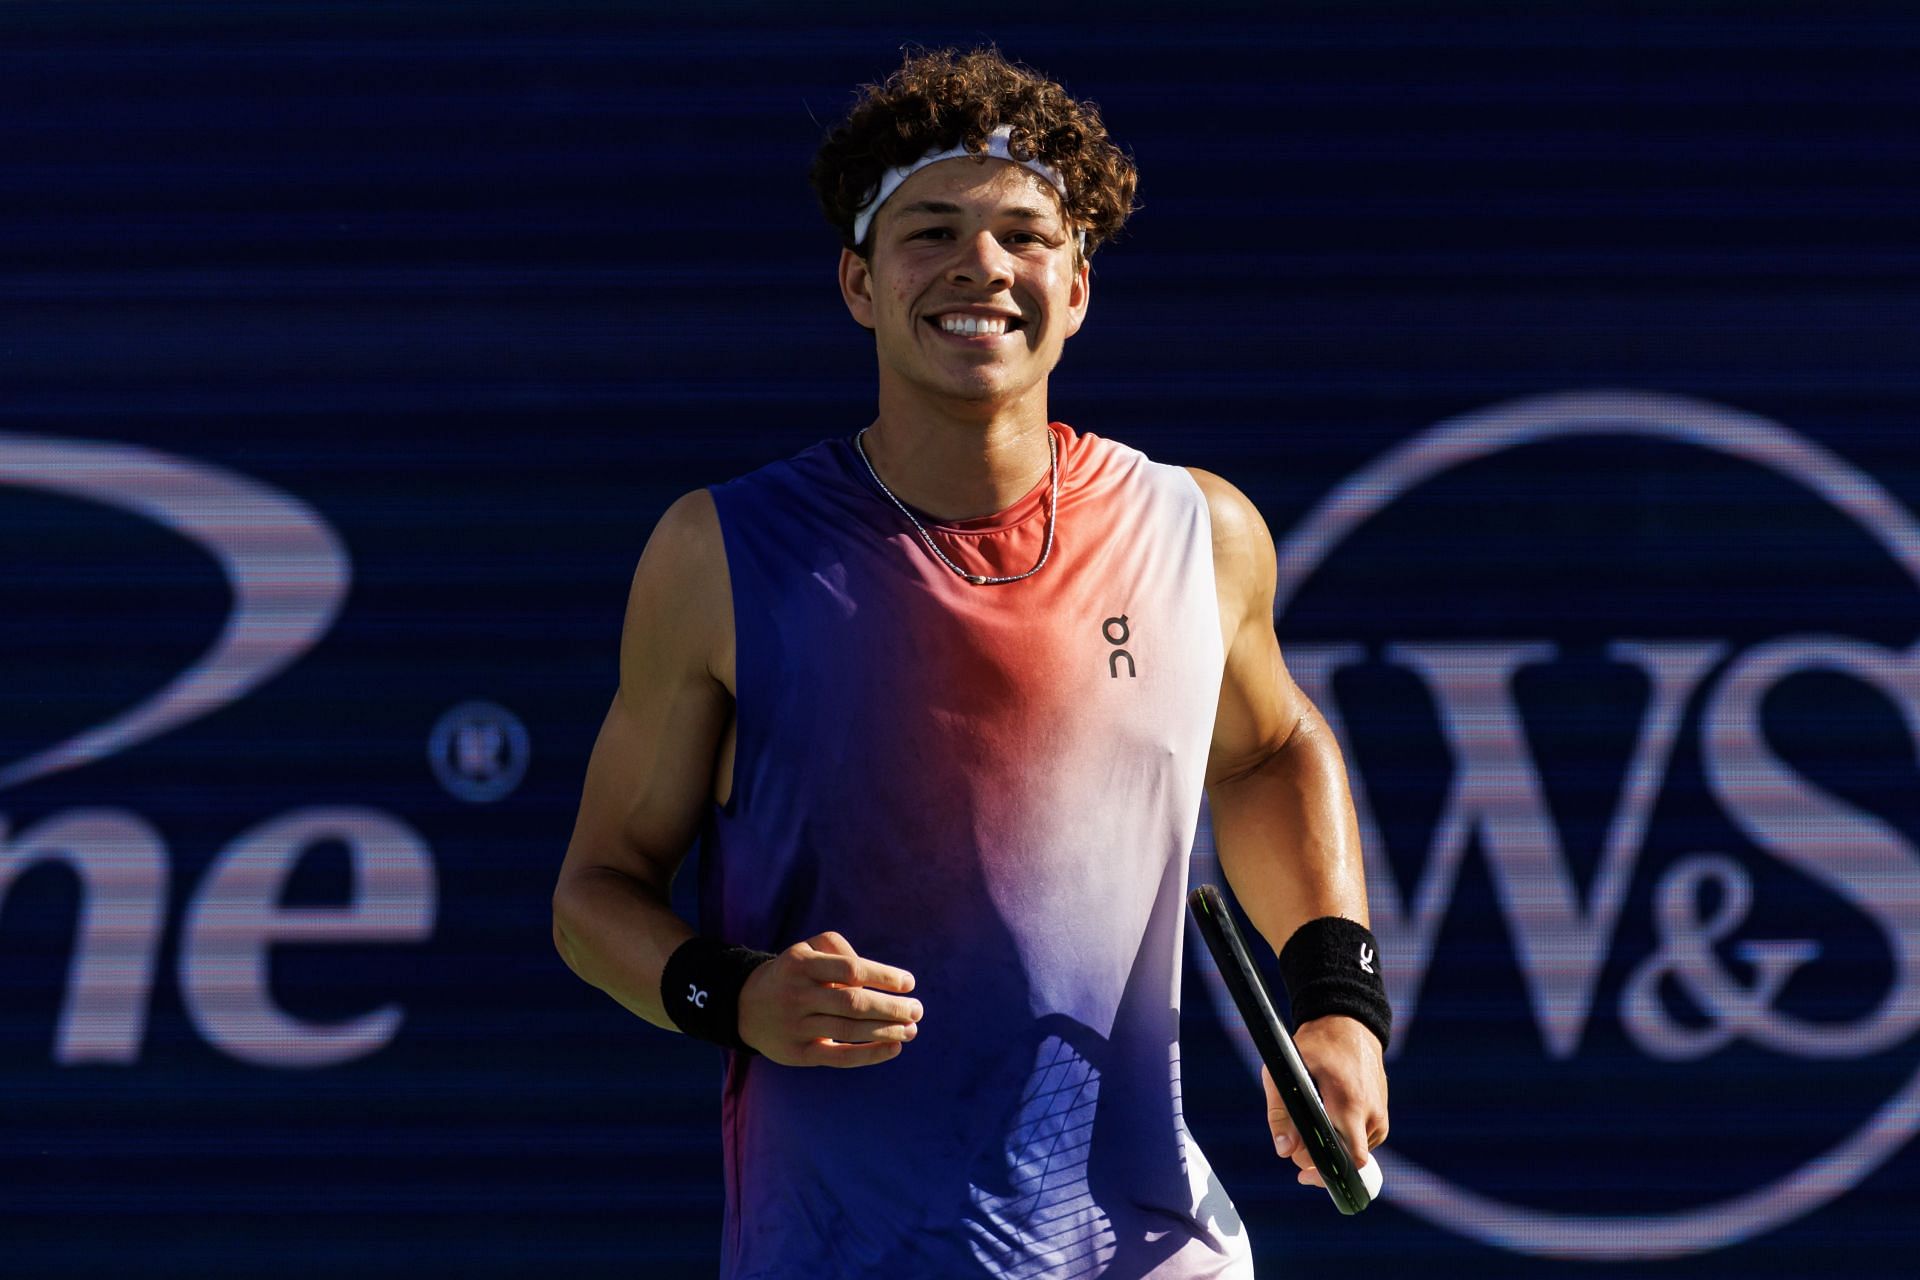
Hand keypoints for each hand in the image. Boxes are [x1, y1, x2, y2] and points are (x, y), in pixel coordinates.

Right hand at [738, 930, 922, 1066]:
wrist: (747, 1006)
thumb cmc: (793, 973)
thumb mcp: (806, 949)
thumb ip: (839, 949)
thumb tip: (875, 975)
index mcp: (801, 964)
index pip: (850, 970)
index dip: (883, 976)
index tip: (909, 983)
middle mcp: (797, 995)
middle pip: (853, 1003)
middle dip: (891, 1007)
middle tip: (918, 1010)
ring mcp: (796, 1026)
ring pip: (849, 1031)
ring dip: (886, 1031)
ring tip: (911, 1029)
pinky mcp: (798, 1054)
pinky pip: (839, 1057)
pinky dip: (869, 1054)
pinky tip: (893, 1048)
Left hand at [1264, 1015, 1388, 1188]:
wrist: (1349, 1026)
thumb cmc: (1314, 1047)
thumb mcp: (1287, 1073)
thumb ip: (1282, 1113)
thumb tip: (1284, 1151)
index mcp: (1349, 1103)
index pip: (1351, 1158)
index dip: (1326, 1172)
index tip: (1303, 1172)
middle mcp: (1371, 1114)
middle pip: (1350, 1161)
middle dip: (1322, 1163)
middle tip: (1298, 1152)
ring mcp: (1380, 1116)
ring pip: (1354, 1152)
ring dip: (1332, 1149)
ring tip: (1310, 1128)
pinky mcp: (1382, 1117)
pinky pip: (1362, 1142)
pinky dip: (1344, 1139)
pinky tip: (1328, 1122)